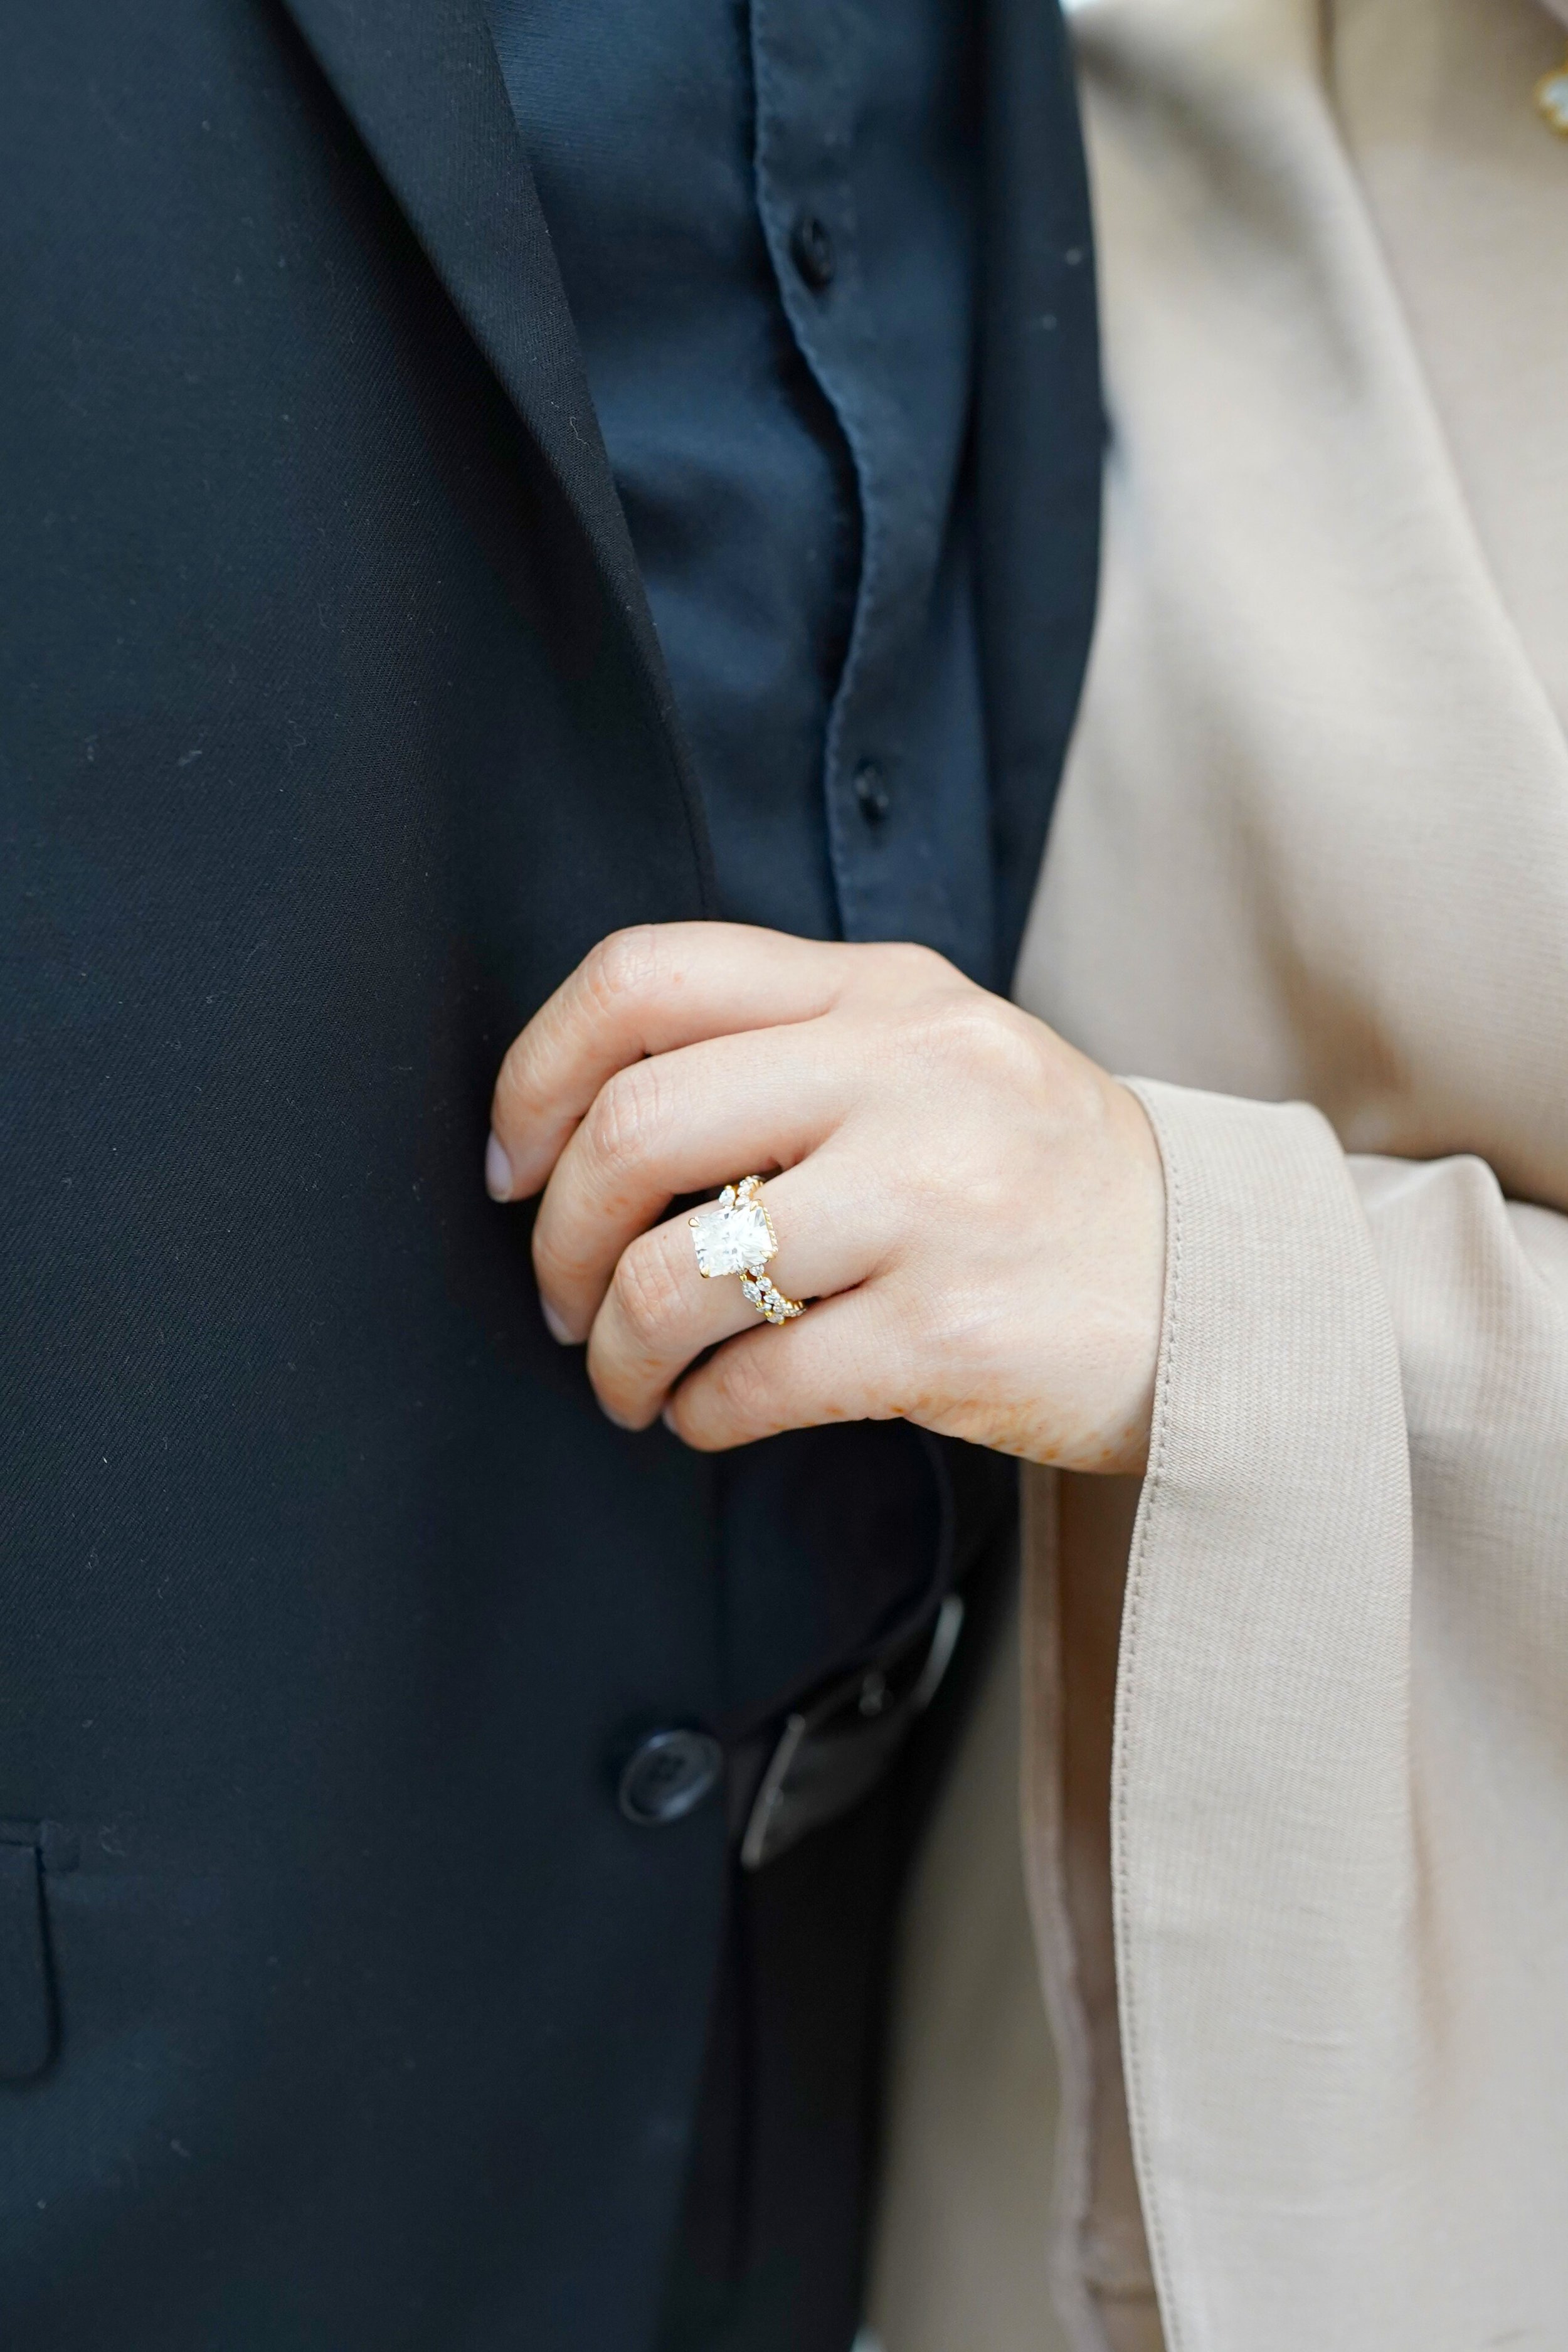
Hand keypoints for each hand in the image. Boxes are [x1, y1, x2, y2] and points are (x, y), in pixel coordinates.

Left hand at [484, 924, 1165, 1472]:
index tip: (515, 1160)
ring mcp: (932, 1202)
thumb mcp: (939, 1056)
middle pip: (635, 1128)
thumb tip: (595, 1117)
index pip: (649, 976)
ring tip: (626, 1378)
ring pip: (674, 1272)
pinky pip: (753, 1382)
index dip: (538, 1071)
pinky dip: (697, 1413)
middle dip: (556, 1235)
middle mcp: (907, 1074)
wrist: (1219, 1290)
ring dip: (613, 1348)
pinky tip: (709, 1413)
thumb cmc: (1043, 1180)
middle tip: (558, 1295)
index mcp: (885, 991)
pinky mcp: (949, 1333)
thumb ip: (793, 1047)